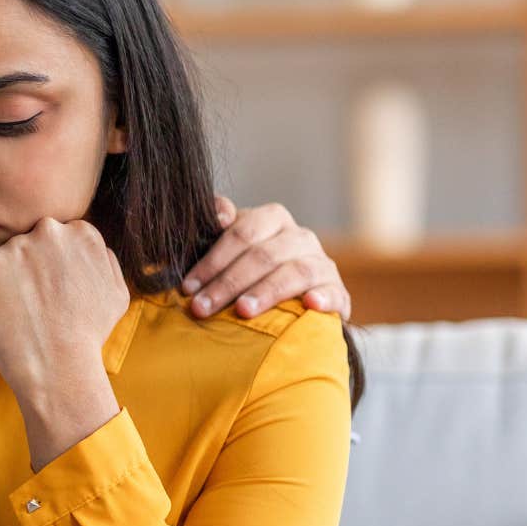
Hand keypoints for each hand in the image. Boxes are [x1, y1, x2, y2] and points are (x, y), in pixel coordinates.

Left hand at [0, 216, 126, 469]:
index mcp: (82, 232)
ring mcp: (17, 246)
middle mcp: (49, 231)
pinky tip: (8, 314)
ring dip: (10, 279)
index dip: (52, 266)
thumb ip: (104, 260)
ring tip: (24, 312)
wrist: (59, 363)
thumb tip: (93, 249)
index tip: (54, 290)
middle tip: (36, 301)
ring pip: (7, 258)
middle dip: (31, 266)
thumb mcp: (116, 291)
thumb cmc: (89, 334)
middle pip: (31, 242)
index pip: (57, 238)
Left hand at [181, 198, 352, 319]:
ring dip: (267, 291)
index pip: (242, 232)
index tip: (188, 286)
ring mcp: (322, 264)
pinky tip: (310, 305)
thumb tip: (218, 214)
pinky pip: (334, 292)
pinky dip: (323, 297)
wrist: (293, 300)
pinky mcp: (338, 292)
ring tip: (242, 311)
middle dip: (228, 282)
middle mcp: (300, 237)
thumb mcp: (229, 247)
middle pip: (264, 255)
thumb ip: (216, 227)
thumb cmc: (249, 271)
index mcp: (273, 220)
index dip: (212, 260)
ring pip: (296, 271)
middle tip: (202, 307)